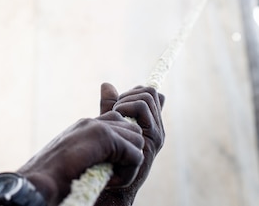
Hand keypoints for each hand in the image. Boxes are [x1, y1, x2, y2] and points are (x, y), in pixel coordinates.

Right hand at [15, 83, 163, 205]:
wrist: (37, 181)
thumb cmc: (51, 178)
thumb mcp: (74, 160)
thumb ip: (90, 152)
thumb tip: (108, 162)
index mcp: (84, 127)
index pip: (117, 123)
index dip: (121, 147)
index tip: (108, 169)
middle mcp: (90, 122)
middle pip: (132, 130)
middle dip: (128, 154)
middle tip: (110, 174)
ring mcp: (97, 127)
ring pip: (137, 141)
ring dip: (129, 165)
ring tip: (109, 178)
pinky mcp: (105, 137)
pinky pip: (135, 155)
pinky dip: (127, 174)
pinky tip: (109, 181)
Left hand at [95, 83, 164, 204]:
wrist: (108, 179)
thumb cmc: (106, 152)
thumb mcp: (108, 123)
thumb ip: (110, 105)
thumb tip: (107, 84)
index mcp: (149, 123)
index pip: (151, 94)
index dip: (134, 92)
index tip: (118, 104)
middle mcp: (157, 127)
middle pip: (151, 91)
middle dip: (129, 94)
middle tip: (115, 110)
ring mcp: (157, 132)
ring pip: (148, 95)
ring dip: (126, 101)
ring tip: (116, 116)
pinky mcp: (153, 137)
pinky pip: (141, 107)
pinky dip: (125, 106)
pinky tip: (117, 120)